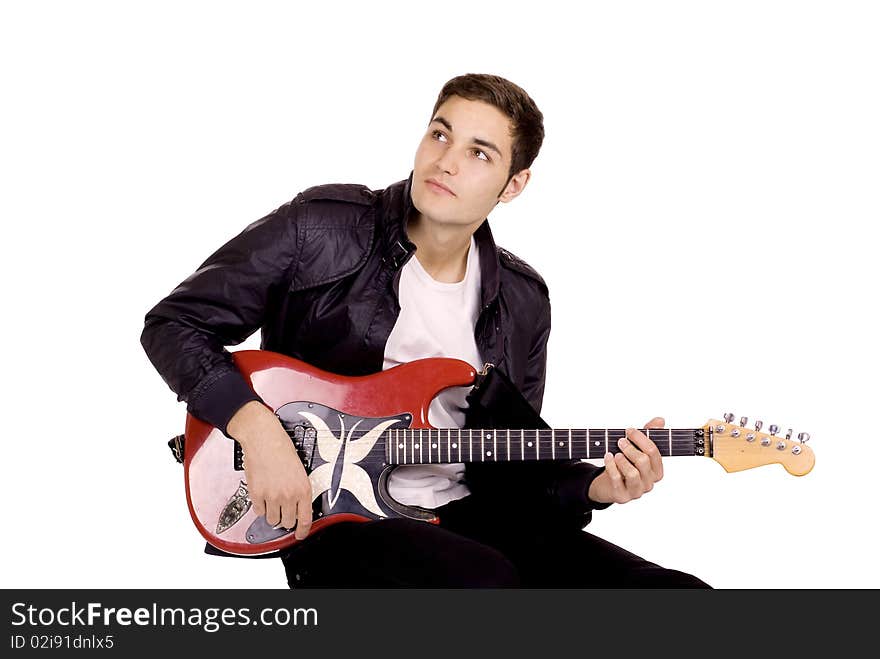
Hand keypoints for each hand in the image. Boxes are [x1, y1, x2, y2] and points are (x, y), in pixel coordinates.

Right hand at [227, 400, 313, 539]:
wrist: (264, 438)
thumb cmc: (282, 449)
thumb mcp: (300, 470)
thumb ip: (299, 491)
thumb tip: (297, 508)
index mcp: (303, 488)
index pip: (305, 519)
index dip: (302, 531)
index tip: (300, 534)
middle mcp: (288, 495)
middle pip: (287, 522)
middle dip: (285, 519)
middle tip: (283, 510)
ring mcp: (272, 496)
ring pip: (272, 519)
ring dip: (272, 512)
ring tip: (272, 499)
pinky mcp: (257, 494)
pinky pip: (259, 511)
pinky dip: (260, 506)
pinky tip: (263, 494)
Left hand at [587, 416, 664, 504]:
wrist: (607, 484)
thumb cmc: (625, 464)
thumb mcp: (636, 448)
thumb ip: (649, 434)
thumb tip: (660, 420)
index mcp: (656, 471)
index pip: (654, 452)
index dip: (641, 438)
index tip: (629, 430)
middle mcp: (649, 483)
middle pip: (643, 461)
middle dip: (630, 448)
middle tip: (620, 441)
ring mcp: (636, 491)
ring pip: (632, 473)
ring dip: (622, 460)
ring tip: (616, 453)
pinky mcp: (622, 496)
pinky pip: (617, 480)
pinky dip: (611, 466)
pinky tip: (608, 457)